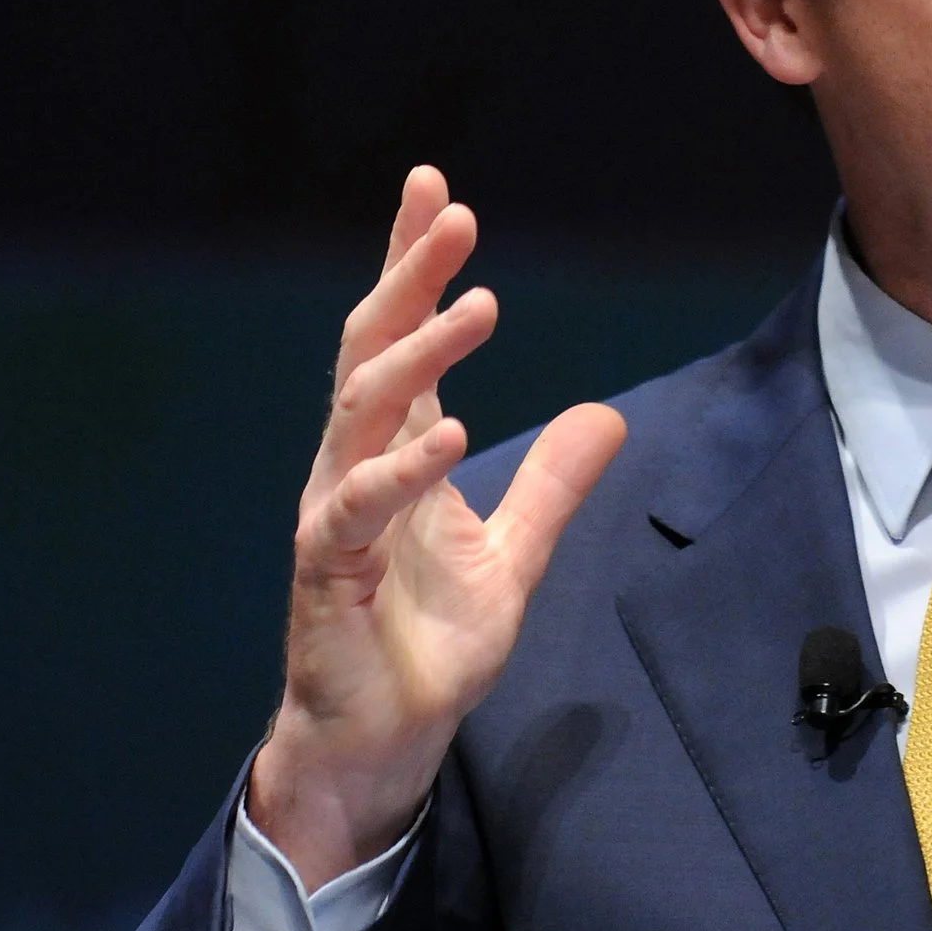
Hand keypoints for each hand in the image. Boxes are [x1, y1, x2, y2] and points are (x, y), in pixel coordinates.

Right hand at [248, 167, 627, 889]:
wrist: (386, 739)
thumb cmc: (431, 644)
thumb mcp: (515, 552)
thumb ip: (552, 484)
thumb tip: (608, 415)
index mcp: (399, 451)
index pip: (404, 339)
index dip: (416, 266)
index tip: (436, 191)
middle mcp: (357, 465)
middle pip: (375, 349)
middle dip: (409, 277)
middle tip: (450, 212)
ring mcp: (334, 512)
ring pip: (365, 409)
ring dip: (422, 352)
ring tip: (480, 304)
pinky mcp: (323, 570)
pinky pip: (353, 506)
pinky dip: (400, 468)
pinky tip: (448, 433)